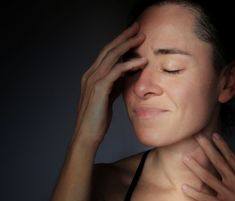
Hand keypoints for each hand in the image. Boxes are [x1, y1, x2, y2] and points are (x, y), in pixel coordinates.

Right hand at [71, 22, 147, 147]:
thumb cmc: (98, 118)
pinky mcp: (99, 88)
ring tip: (142, 38)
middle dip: (124, 36)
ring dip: (128, 45)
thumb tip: (126, 76)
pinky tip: (140, 62)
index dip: (120, 42)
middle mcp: (91, 74)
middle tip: (138, 27)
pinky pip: (115, 71)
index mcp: (92, 75)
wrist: (87, 135)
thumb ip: (114, 85)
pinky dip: (129, 64)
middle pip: (109, 49)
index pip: (107, 53)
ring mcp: (93, 80)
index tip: (133, 35)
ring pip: (111, 56)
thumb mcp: (108, 98)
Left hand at [182, 132, 234, 200]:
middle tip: (197, 136)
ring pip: (209, 177)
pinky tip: (184, 187)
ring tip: (185, 158)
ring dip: (196, 167)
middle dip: (207, 148)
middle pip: (218, 162)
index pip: (232, 157)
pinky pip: (206, 199)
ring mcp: (230, 195)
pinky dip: (194, 193)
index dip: (222, 145)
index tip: (214, 135)